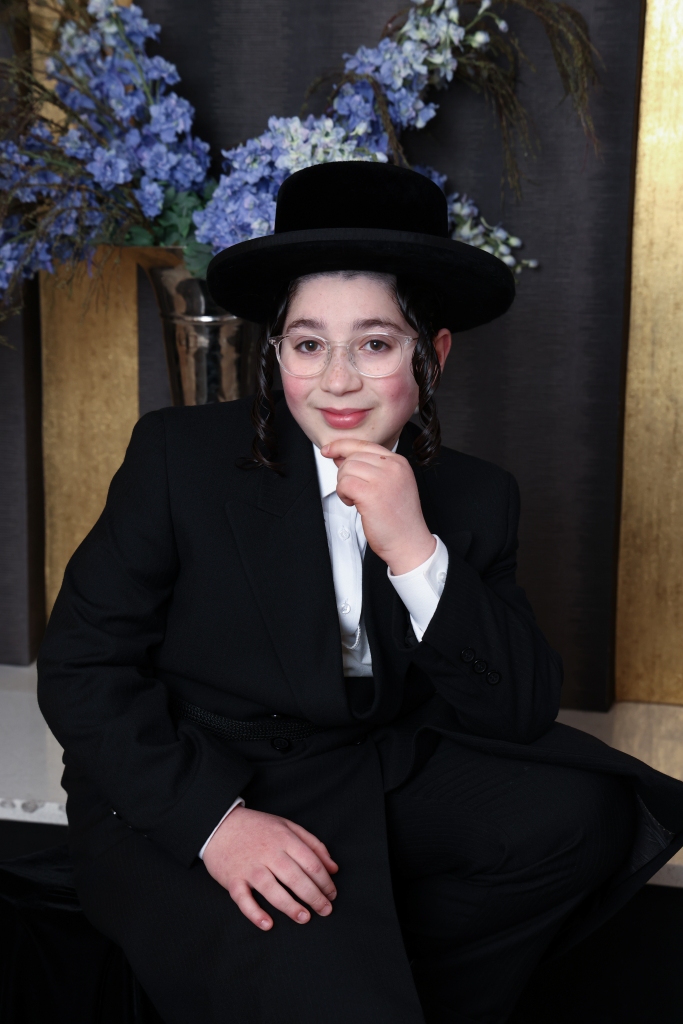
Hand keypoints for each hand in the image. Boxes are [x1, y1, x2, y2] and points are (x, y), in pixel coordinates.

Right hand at [202, 806, 337, 929]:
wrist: (220, 824)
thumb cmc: (258, 828)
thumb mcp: (288, 826)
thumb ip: (313, 844)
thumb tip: (334, 868)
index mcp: (284, 838)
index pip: (311, 863)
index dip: (325, 882)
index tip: (332, 894)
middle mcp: (268, 852)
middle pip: (296, 878)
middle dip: (314, 897)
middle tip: (326, 910)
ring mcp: (249, 867)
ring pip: (272, 890)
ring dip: (290, 906)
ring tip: (305, 918)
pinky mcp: (232, 879)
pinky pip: (243, 899)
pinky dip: (254, 913)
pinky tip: (268, 924)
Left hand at [321, 438, 435, 574]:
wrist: (409, 542)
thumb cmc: (399, 519)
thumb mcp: (390, 485)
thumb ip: (368, 468)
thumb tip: (341, 456)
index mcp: (398, 462)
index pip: (364, 444)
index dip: (342, 446)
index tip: (329, 449)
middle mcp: (393, 467)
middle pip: (352, 456)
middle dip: (344, 474)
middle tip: (352, 491)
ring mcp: (383, 479)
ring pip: (346, 469)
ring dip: (344, 486)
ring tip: (356, 499)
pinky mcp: (371, 494)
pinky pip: (344, 484)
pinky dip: (343, 495)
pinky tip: (353, 504)